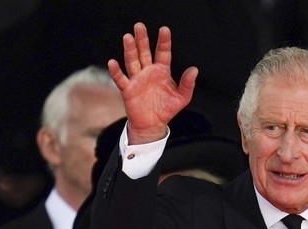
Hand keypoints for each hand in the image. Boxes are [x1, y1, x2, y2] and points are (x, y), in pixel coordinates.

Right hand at [108, 23, 198, 143]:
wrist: (152, 125)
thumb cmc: (166, 110)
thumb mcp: (182, 98)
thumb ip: (187, 84)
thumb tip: (194, 69)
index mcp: (162, 71)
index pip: (163, 52)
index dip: (163, 41)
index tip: (164, 30)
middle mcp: (148, 72)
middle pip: (144, 52)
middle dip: (142, 39)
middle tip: (139, 26)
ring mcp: (137, 79)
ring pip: (132, 61)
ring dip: (130, 50)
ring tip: (128, 37)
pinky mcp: (128, 89)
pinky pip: (121, 79)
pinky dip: (116, 71)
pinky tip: (113, 62)